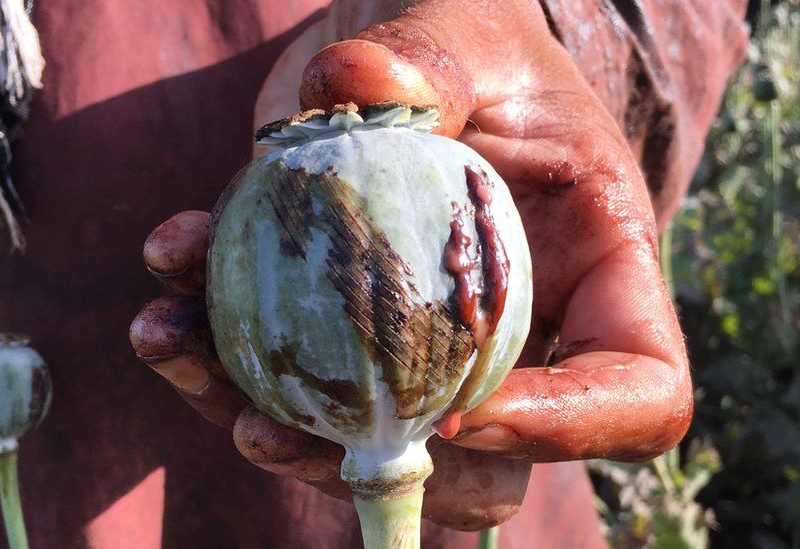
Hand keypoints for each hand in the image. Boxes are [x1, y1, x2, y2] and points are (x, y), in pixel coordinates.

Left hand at [130, 0, 691, 529]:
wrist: (411, 55)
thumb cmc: (477, 40)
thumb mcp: (470, 32)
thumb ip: (428, 57)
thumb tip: (350, 80)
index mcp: (600, 273)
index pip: (635, 394)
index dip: (563, 427)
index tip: (456, 408)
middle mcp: (526, 336)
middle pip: (487, 465)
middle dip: (377, 465)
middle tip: (266, 430)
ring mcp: (436, 349)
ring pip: (371, 443)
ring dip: (255, 416)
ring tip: (167, 336)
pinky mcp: (356, 339)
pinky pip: (296, 384)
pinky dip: (216, 352)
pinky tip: (164, 279)